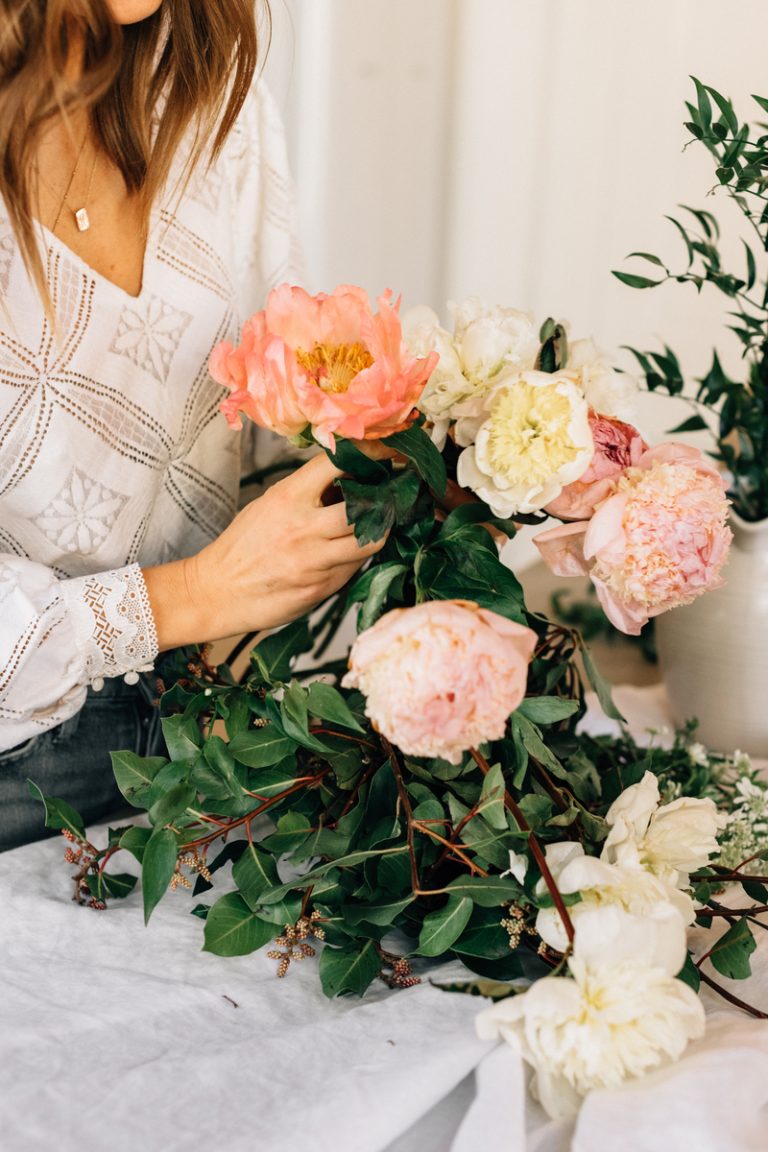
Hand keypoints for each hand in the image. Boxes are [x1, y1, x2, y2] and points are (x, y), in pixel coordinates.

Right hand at [143, 455, 384, 648]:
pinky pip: (353, 569)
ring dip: (376, 533)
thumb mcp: (268, 505)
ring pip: (369, 542)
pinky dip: (356, 559)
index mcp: (288, 498)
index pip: (336, 465)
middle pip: (365, 506)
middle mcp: (304, 527)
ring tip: (372, 528)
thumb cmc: (242, 546)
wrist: (216, 591)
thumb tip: (347, 480)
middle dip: (381, 501)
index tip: (385, 453)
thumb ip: (306, 493)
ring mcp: (314, 561)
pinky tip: (347, 555)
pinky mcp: (321, 588)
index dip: (367, 454)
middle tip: (385, 498)